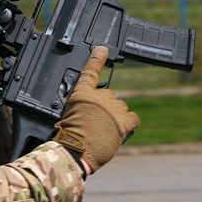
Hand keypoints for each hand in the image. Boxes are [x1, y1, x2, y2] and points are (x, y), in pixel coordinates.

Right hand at [52, 46, 139, 173]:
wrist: (75, 152)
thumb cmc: (69, 138)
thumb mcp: (67, 116)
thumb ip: (82, 106)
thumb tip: (90, 109)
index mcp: (82, 94)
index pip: (90, 72)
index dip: (97, 59)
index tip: (102, 49)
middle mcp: (99, 97)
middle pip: (110, 96)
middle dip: (106, 108)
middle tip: (97, 123)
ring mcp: (112, 108)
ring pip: (121, 108)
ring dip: (116, 117)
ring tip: (105, 132)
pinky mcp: (123, 121)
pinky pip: (133, 118)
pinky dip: (129, 124)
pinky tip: (122, 131)